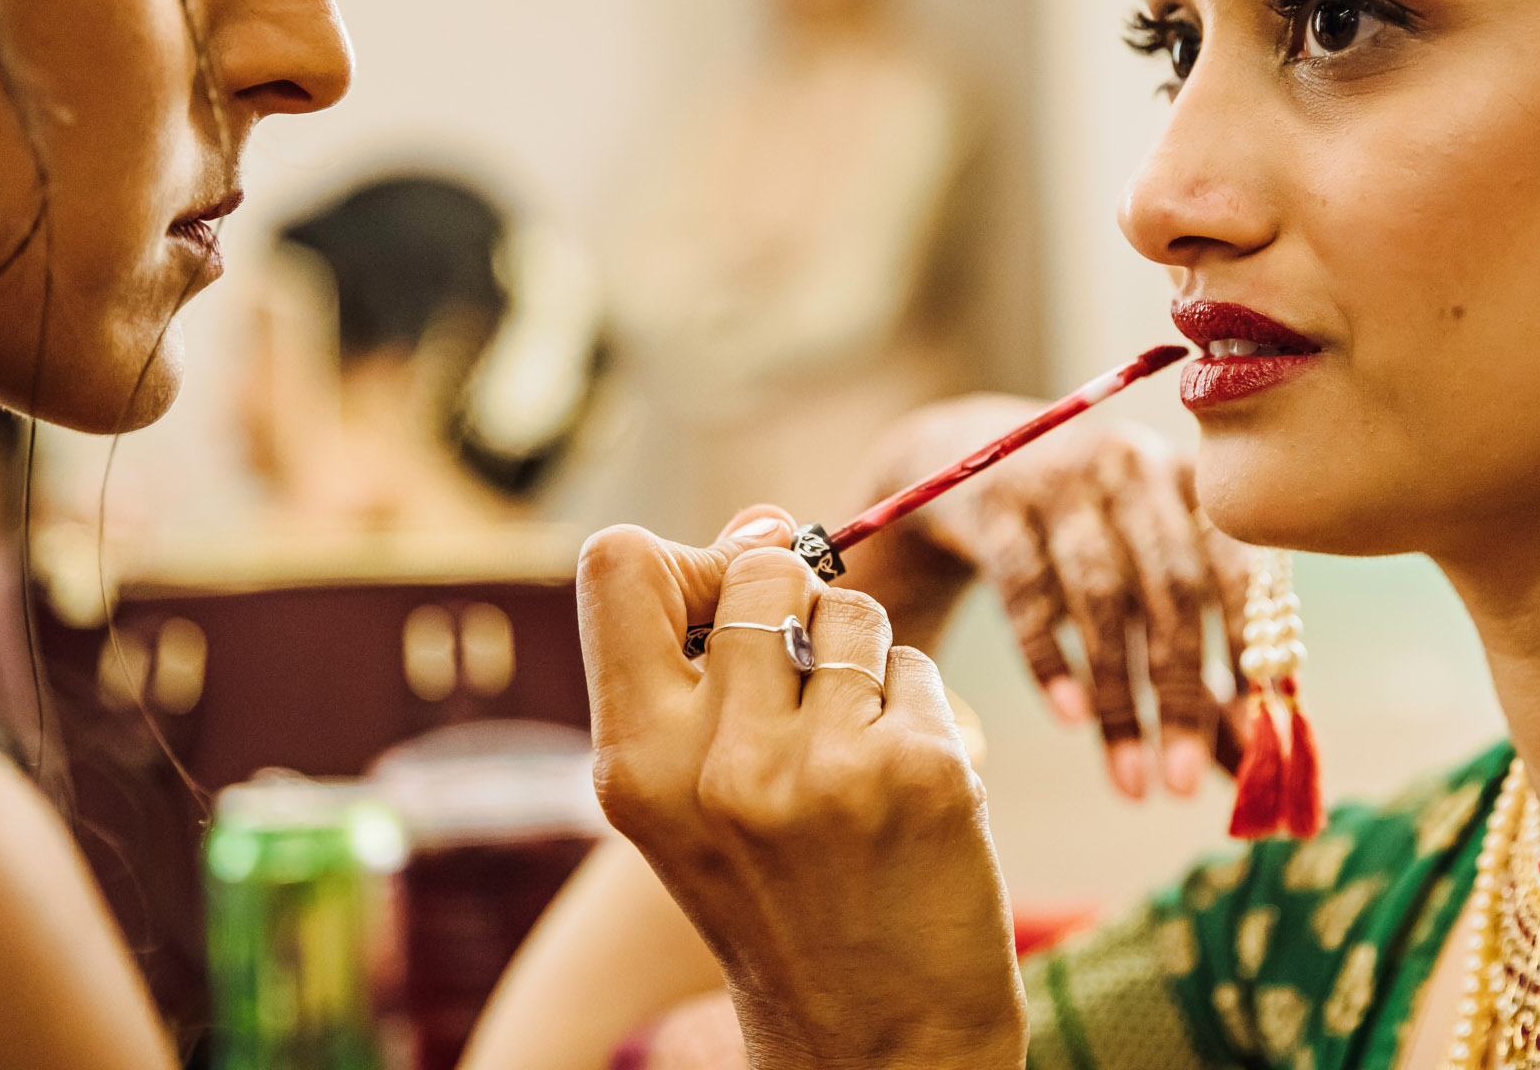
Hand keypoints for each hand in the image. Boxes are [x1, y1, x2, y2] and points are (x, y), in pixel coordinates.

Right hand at [579, 507, 1025, 1069]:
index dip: (683, 559)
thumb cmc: (778, 895)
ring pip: (853, 610)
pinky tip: (906, 793)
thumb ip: (705, 660)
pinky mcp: (923, 773)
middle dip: (794, 601)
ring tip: (855, 750)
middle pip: (760, 565)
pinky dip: (920, 713)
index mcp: (633, 764)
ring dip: (863, 659)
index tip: (723, 608)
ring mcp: (824, 770)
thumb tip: (764, 521)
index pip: (616, 560)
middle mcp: (718, 764)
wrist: (871, 1044)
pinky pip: (919, 669)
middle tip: (805, 686)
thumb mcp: (694, 793)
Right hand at [846, 395, 1250, 799]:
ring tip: (1132, 783)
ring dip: (1119, 701)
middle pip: (1171, 587)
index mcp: (1193, 479)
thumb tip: (1254, 769)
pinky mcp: (994, 505)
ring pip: (1100, 599)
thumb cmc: (1090, 536)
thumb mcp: (1147, 580)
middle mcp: (1134, 466)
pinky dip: (1050, 660)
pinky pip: (1025, 591)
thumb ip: (1204, 665)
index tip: (1262, 734)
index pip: (1238, 562)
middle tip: (1185, 785)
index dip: (1251, 648)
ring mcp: (1060, 480)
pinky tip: (1071, 719)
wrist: (974, 461)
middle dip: (1184, 695)